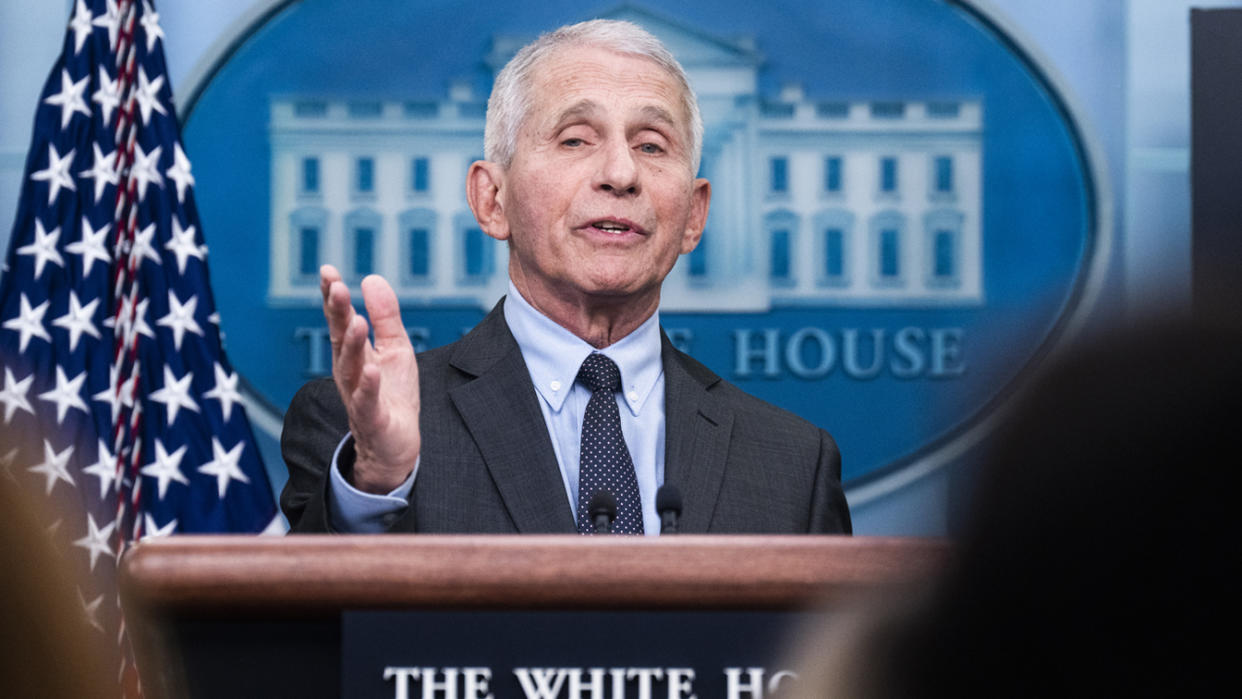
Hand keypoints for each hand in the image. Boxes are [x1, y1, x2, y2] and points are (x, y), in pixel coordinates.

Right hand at [320, 265, 420, 493]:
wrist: (394, 444)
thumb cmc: (392, 394)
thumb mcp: (395, 348)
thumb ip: (385, 316)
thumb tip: (371, 278)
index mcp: (353, 352)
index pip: (339, 319)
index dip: (332, 296)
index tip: (328, 271)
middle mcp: (349, 371)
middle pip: (340, 338)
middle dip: (336, 312)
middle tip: (335, 287)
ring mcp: (357, 394)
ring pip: (351, 367)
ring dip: (352, 344)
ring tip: (356, 320)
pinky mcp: (372, 418)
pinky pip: (367, 400)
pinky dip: (368, 386)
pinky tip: (372, 370)